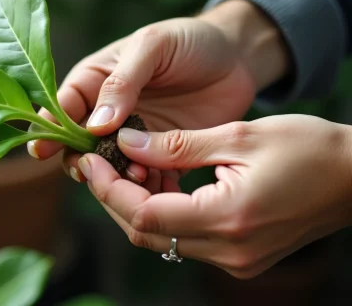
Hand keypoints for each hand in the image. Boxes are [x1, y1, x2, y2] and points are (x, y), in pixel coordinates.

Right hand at [28, 0, 290, 184]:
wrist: (237, 57)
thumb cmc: (189, 40)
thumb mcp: (152, 46)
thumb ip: (123, 82)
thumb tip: (95, 125)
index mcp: (95, 82)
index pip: (62, 107)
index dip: (49, 129)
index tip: (42, 152)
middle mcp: (108, 113)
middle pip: (80, 146)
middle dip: (84, 161)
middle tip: (97, 170)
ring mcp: (134, 136)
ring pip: (111, 167)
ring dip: (117, 177)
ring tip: (139, 175)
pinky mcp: (161, 153)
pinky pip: (146, 177)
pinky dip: (148, 187)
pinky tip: (159, 186)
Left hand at [78, 114, 351, 277]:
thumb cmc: (308, 148)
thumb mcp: (238, 135)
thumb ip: (177, 145)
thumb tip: (127, 144)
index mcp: (228, 218)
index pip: (145, 215)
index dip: (109, 189)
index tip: (90, 159)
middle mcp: (229, 252)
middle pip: (146, 234)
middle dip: (113, 199)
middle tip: (96, 163)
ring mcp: (236, 261)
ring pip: (162, 240)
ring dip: (133, 208)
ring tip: (117, 170)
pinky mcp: (240, 257)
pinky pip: (184, 240)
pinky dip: (160, 215)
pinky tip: (152, 185)